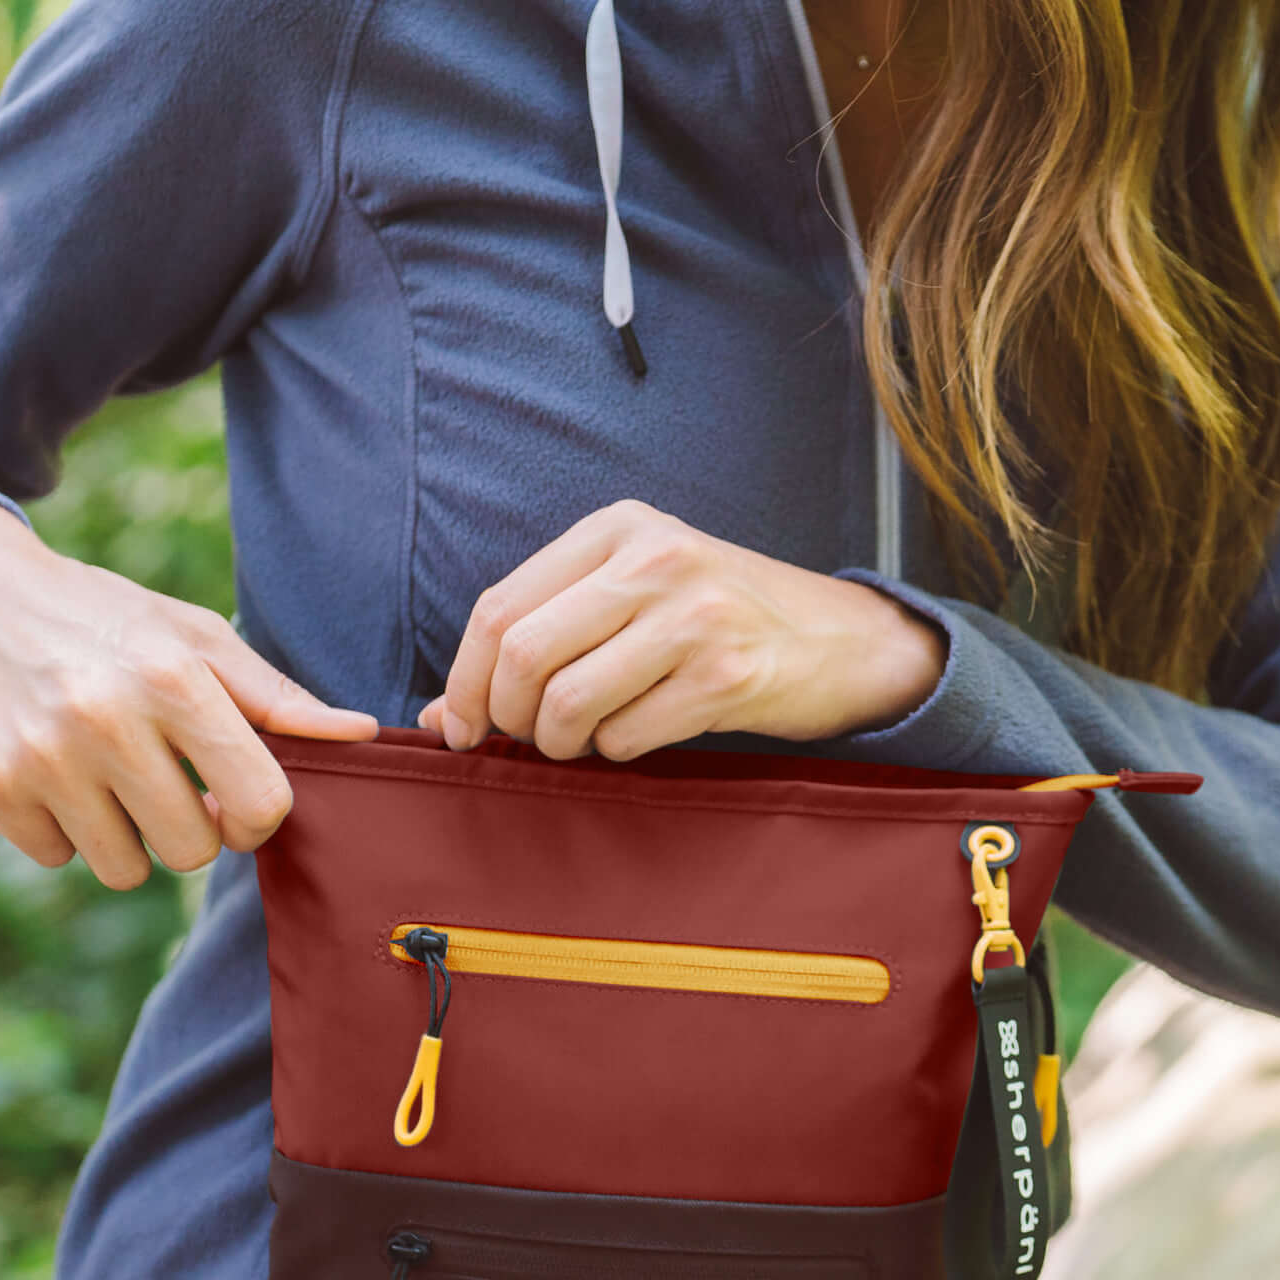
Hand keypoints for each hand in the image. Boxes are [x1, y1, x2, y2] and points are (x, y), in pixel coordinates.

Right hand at [0, 499, 377, 887]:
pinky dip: (63, 830)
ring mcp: (41, 758)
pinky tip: (55, 773)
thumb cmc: (101, 616)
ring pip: (125, 869)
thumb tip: (362, 734)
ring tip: (110, 777)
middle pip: (192, 849)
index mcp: (173, 678)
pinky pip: (58, 858)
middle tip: (168, 783)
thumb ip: (276, 695)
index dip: (259, 815)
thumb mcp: (192, 635)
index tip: (239, 799)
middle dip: (192, 828)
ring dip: (127, 837)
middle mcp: (106, 720)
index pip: (260, 802)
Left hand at [432, 500, 944, 760]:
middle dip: (504, 717)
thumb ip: (540, 636)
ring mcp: (694, 616)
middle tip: (521, 739)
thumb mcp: (631, 596)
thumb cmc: (717, 618)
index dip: (464, 677)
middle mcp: (656, 560)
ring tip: (580, 739)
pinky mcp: (727, 675)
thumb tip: (440, 713)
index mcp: (619, 528)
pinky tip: (637, 734)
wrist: (839, 640)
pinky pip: (626, 736)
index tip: (457, 724)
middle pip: (523, 655)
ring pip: (568, 702)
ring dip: (559, 742)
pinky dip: (615, 752)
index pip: (499, 606)